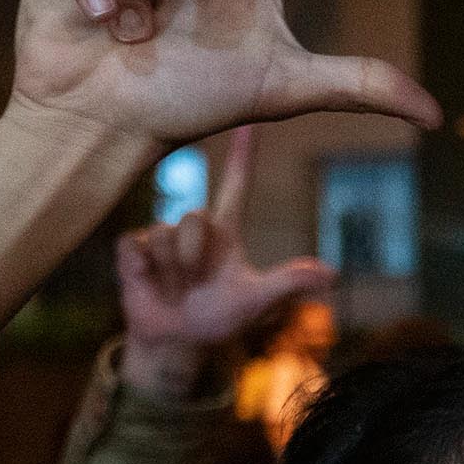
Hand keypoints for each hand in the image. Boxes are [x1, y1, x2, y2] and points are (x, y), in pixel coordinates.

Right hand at [113, 123, 335, 395]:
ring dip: (171, 269)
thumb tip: (332, 273)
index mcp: (225, 230)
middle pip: (194, 217)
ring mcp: (159, 236)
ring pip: (163, 234)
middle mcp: (193, 226)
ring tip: (174, 288)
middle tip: (196, 283)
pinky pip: (135, 246)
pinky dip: (143, 269)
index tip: (249, 119)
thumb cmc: (218, 319)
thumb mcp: (255, 301)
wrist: (176, 344)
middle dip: (194, 256)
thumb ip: (288, 283)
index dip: (243, 153)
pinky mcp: (131, 249)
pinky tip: (147, 282)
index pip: (236, 183)